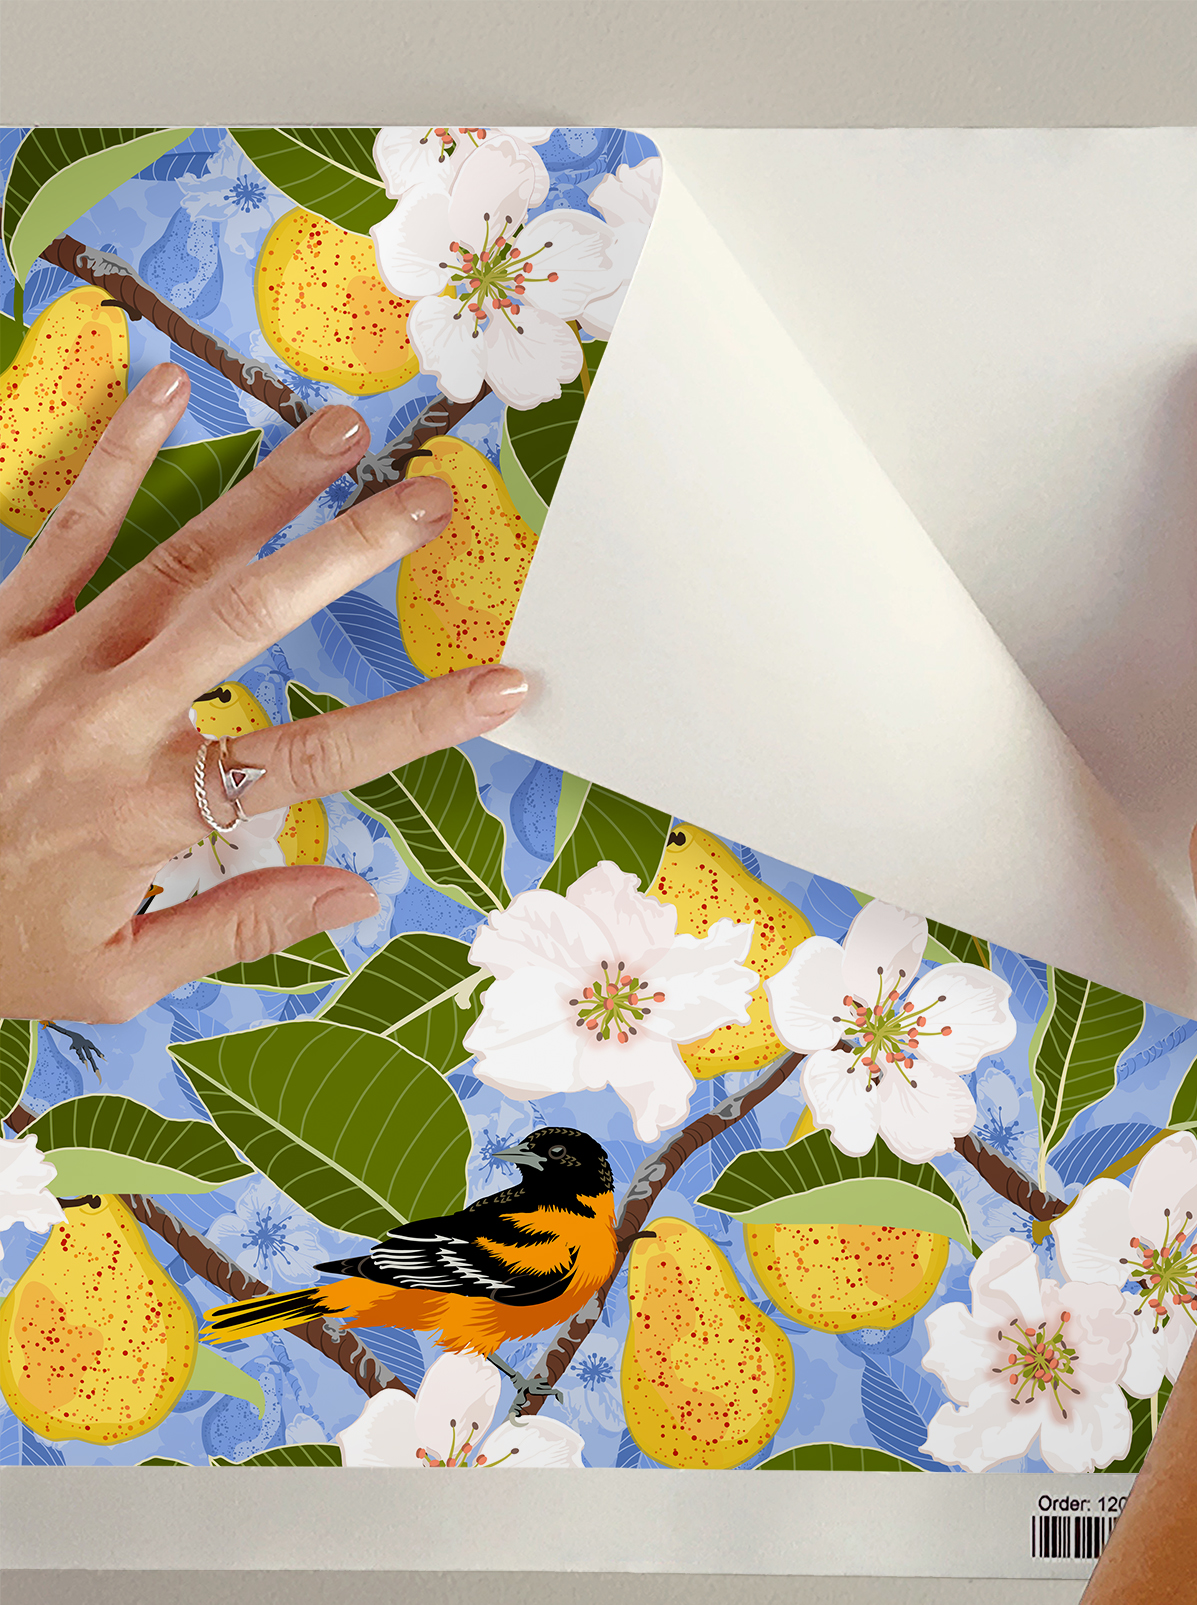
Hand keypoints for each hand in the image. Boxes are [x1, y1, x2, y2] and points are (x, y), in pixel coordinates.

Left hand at [0, 362, 528, 1022]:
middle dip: (351, 552)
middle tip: (431, 498)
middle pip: (250, 619)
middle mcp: (106, 720)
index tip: (505, 685)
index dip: (421, 721)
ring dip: (269, 490)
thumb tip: (358, 893)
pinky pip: (64, 530)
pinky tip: (168, 390)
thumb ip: (240, 926)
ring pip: (177, 557)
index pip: (315, 760)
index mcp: (149, 811)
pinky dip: (117, 457)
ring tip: (342, 431)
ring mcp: (46, 660)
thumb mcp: (116, 977)